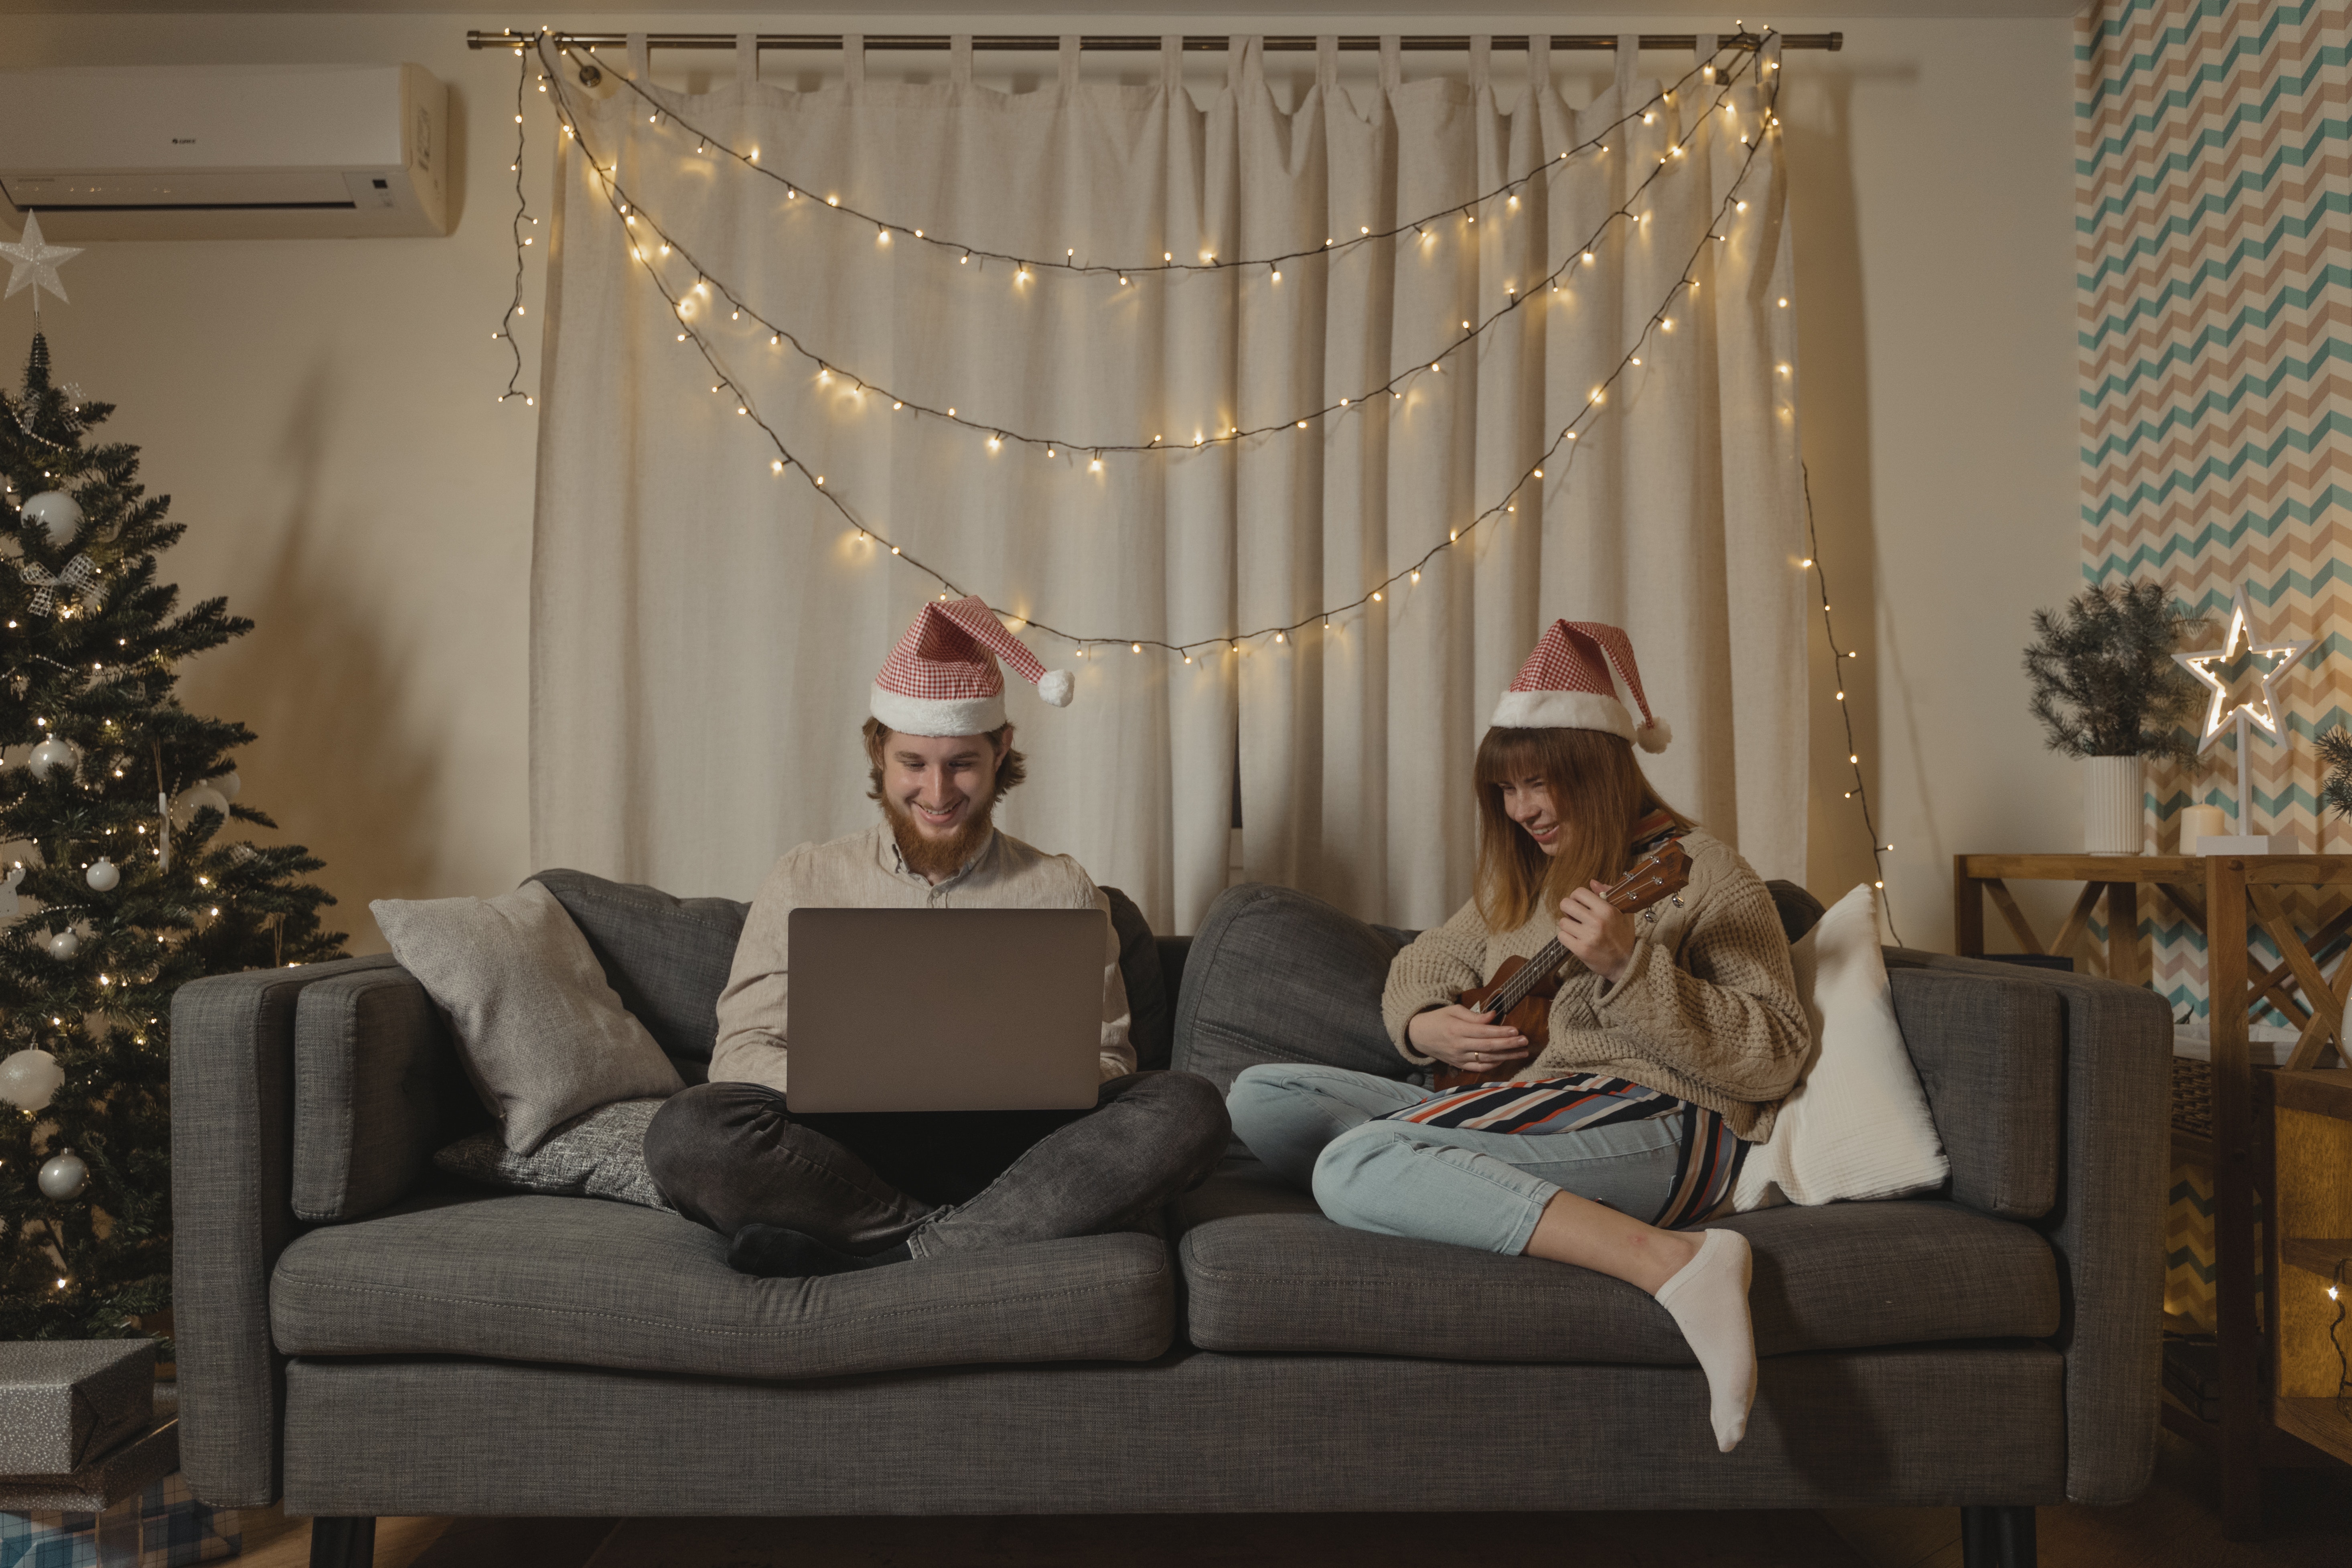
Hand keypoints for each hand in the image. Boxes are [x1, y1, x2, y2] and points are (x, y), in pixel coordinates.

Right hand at [1407, 1004, 1530, 1074]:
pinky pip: (1478, 1068)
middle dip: (1509, 1045)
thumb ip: (1474, 1015)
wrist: (1418, 1035)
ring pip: (1486, 1059)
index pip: (1484, 1032)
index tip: (1516, 1030)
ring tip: (1522, 1052)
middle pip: (1488, 1047)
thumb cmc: (1438, 1019)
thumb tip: (1494, 1016)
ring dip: (1506, 1056)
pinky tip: (1504, 1060)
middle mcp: (1458, 1045)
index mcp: (1457, 1029)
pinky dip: (1493, 1065)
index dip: (1501, 1032)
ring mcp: (1459, 1057)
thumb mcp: (1453, 1010)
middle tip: (1525, 1041)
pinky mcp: (1459, 1065)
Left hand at [1557, 881, 1636, 984]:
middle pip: (1566, 904)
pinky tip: (1576, 939)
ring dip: (1568, 925)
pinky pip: (1561, 936)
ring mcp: (1588, 936)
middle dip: (1568, 909)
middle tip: (1574, 915)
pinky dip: (1566, 937)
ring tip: (1578, 929)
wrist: (1626, 963)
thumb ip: (1609, 894)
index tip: (1580, 903)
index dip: (1576, 896)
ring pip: (1562, 922)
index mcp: (1607, 910)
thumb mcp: (1624, 912)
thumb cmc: (1624, 936)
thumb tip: (1592, 882)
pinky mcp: (1581, 950)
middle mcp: (1597, 922)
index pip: (1579, 892)